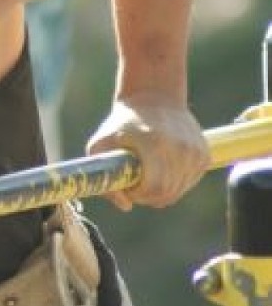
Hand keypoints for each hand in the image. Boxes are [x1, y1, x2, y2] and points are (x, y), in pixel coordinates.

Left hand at [86, 95, 209, 211]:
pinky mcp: (204, 154)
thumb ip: (106, 180)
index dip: (139, 194)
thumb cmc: (122, 124)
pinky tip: (164, 164)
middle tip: (137, 180)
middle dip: (148, 195)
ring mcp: (195, 151)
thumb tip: (126, 207)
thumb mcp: (101, 145)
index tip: (130, 184)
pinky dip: (175, 180)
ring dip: (162, 188)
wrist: (154, 98)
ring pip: (179, 191)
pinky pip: (188, 182)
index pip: (154, 189)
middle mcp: (180, 147)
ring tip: (149, 169)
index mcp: (154, 143)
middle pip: (167, 194)